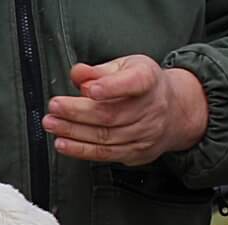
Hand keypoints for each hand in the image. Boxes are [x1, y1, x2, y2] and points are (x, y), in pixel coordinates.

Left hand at [44, 55, 207, 165]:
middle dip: (77, 112)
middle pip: (110, 114)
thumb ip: (99, 70)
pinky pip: (105, 154)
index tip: (88, 89)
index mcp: (149, 80)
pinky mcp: (137, 152)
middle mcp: (151, 108)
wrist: (175, 110)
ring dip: (73, 132)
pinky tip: (64, 143)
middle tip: (54, 107)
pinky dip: (80, 150)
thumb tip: (77, 74)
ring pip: (105, 136)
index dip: (110, 87)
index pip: (134, 83)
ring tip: (52, 124)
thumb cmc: (145, 85)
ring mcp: (146, 133)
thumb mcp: (127, 67)